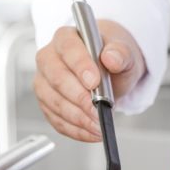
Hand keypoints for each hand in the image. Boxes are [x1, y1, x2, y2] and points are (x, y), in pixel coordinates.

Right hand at [33, 20, 145, 141]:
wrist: (110, 69)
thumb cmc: (112, 57)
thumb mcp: (125, 53)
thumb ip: (120, 53)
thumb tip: (111, 58)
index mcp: (66, 37)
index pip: (68, 48)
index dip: (80, 65)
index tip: (95, 82)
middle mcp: (49, 58)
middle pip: (56, 78)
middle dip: (79, 97)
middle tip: (98, 110)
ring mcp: (44, 82)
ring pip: (54, 101)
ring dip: (77, 117)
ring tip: (98, 124)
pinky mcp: (47, 103)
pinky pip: (56, 119)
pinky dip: (75, 129)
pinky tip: (91, 131)